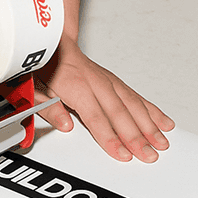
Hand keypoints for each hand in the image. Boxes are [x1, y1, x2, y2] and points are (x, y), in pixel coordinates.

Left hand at [34, 34, 174, 162]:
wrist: (52, 42)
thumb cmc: (41, 67)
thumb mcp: (33, 89)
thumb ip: (49, 109)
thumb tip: (65, 125)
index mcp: (75, 86)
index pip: (95, 117)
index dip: (110, 137)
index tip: (122, 154)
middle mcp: (95, 83)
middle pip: (120, 113)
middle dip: (136, 137)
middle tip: (149, 156)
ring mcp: (107, 81)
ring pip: (132, 105)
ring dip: (149, 126)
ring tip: (161, 143)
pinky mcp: (114, 82)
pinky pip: (136, 97)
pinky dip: (152, 111)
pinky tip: (163, 123)